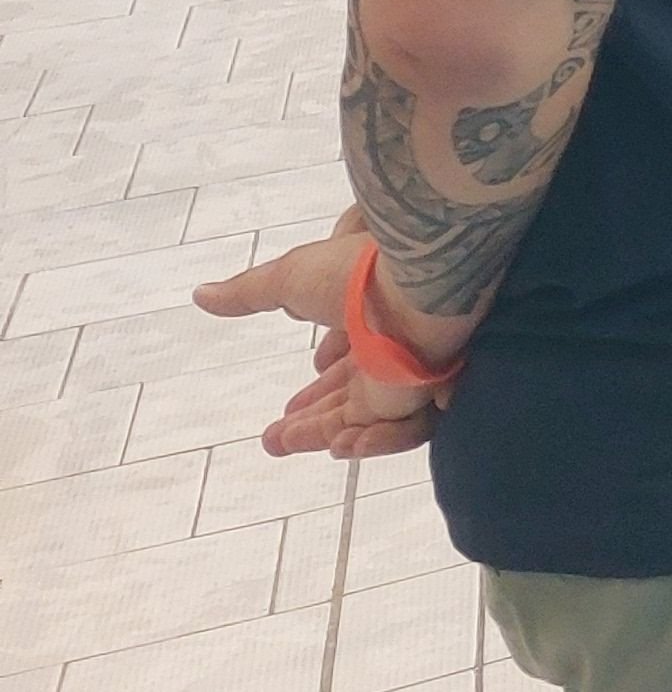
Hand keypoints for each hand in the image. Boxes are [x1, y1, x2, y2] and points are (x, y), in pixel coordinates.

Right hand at [193, 223, 450, 458]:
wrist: (418, 284)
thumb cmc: (357, 273)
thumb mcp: (291, 277)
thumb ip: (250, 291)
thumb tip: (203, 294)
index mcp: (371, 317)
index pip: (347, 361)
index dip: (321, 383)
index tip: (293, 402)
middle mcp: (393, 346)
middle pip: (352, 396)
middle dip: (311, 420)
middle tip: (275, 438)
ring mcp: (409, 372)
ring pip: (370, 417)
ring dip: (325, 434)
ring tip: (283, 442)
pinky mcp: (422, 396)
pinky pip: (404, 429)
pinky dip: (372, 441)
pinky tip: (338, 445)